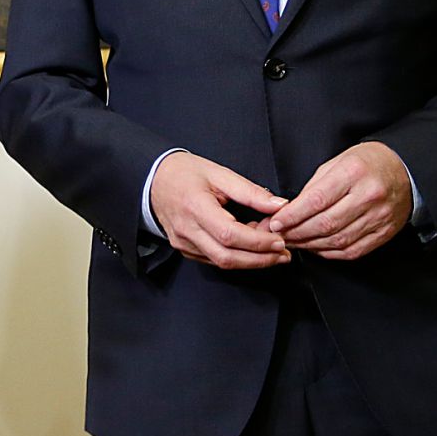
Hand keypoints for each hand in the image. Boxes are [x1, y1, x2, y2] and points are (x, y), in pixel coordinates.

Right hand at [150, 152, 288, 268]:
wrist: (153, 179)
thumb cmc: (185, 173)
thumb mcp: (219, 173)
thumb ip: (250, 192)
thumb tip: (279, 205)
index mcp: (194, 207)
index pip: (229, 235)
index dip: (258, 242)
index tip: (280, 240)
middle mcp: (186, 230)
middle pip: (227, 257)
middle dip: (260, 259)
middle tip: (283, 254)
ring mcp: (183, 243)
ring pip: (221, 262)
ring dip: (250, 260)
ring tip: (270, 249)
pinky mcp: (185, 249)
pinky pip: (213, 260)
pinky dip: (236, 256)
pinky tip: (249, 246)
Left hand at [269, 141, 410, 260]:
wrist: (404, 170)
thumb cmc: (367, 163)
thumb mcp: (336, 162)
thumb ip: (313, 187)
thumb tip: (288, 210)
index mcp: (353, 173)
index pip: (316, 200)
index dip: (292, 215)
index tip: (276, 222)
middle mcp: (368, 196)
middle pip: (326, 224)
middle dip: (297, 233)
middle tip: (279, 235)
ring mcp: (379, 217)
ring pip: (338, 240)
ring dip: (310, 245)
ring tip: (294, 243)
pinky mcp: (384, 233)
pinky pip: (353, 250)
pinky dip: (330, 252)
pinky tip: (316, 248)